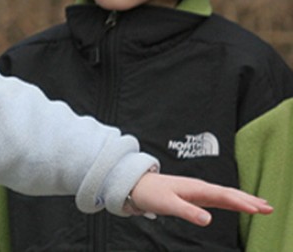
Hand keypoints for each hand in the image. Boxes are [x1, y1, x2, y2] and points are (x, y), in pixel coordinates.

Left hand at [127, 172, 272, 225]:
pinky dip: (232, 201)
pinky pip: (219, 198)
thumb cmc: (150, 193)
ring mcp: (199, 191)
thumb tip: (208, 220)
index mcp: (196, 189)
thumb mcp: (167, 204)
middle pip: (230, 194)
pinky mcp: (195, 196)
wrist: (135, 185)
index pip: (224, 196)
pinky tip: (239, 205)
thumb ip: (187, 212)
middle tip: (269, 208)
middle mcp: (200, 188)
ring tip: (262, 206)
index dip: (241, 203)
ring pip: (226, 196)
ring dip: (244, 200)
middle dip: (249, 201)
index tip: (257, 210)